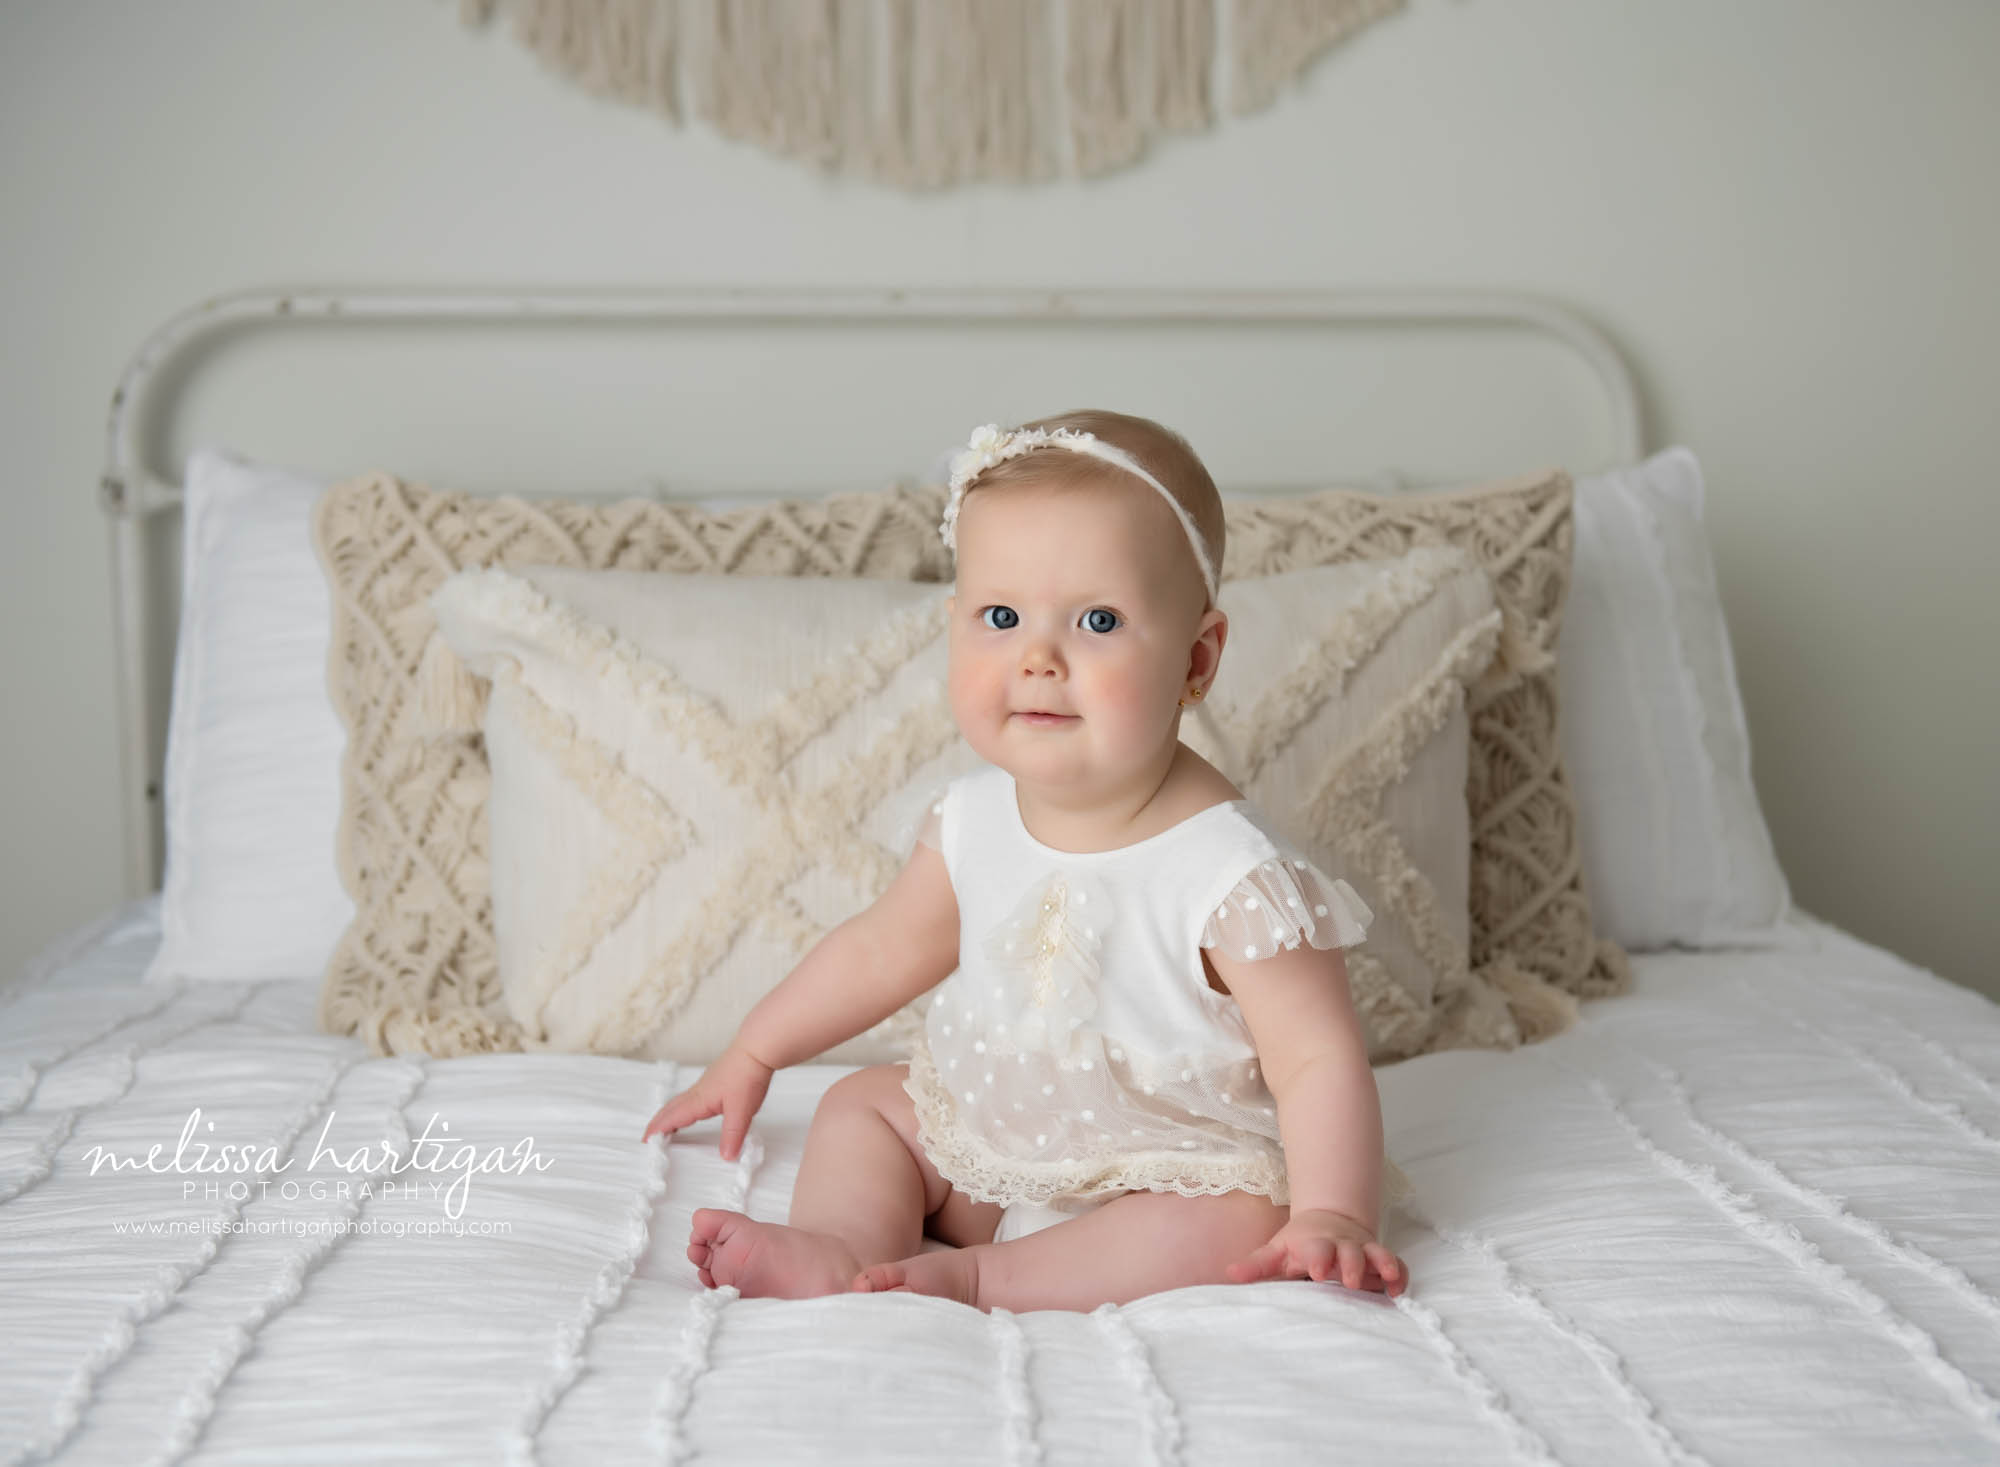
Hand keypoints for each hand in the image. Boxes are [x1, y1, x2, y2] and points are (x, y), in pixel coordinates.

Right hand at [639, 1041, 773, 1160]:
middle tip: (649, 1137)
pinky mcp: (714, 1081)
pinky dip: (682, 1107)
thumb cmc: (747, 1076)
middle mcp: (698, 1092)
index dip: (658, 1130)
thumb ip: (733, 1135)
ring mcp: (705, 1085)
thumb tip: (726, 1157)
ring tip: (666, 1127)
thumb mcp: (741, 1112)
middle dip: (658, 1123)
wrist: (756, 1050)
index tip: (646, 1141)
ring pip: (680, 1102)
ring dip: (669, 1115)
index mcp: (699, 1100)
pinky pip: (690, 1097)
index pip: (672, 1118)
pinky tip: (692, 1110)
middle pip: (671, 1109)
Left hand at [1224, 1207, 1407, 1295]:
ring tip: (1388, 1279)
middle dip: (1352, 1264)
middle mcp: (1342, 1246)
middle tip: (1350, 1281)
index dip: (1318, 1257)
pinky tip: (1399, 1291)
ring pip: (1377, 1254)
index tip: (1316, 1271)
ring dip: (1383, 1264)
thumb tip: (1229, 1275)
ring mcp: (1363, 1252)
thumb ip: (1256, 1264)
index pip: (1317, 1248)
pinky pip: (1396, 1265)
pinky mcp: (1379, 1260)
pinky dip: (1400, 1275)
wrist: (1330, 1220)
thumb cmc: (1300, 1243)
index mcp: (1316, 1244)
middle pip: (1350, 1251)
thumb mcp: (1277, 1251)